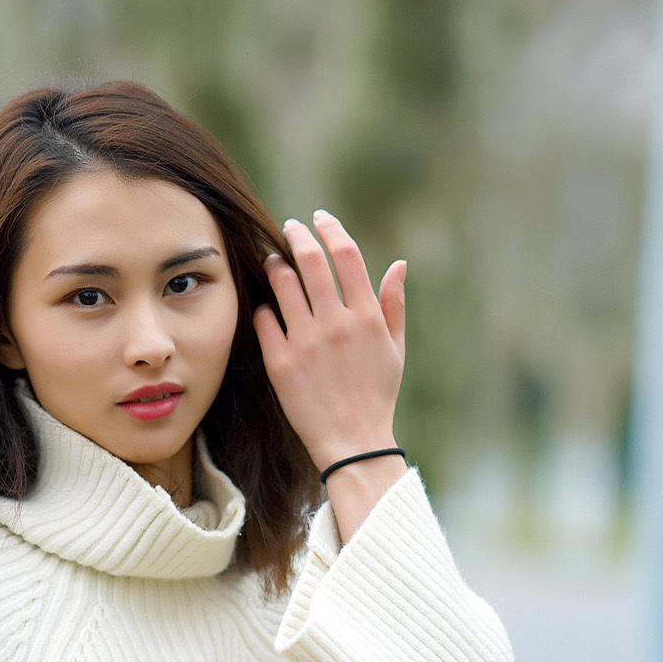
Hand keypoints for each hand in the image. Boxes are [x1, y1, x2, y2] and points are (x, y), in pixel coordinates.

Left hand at [253, 212, 404, 474]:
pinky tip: (266, 305)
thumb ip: (393, 305)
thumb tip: (398, 264)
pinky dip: (264, 306)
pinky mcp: (280, 363)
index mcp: (366, 316)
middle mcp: (335, 324)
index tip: (321, 219)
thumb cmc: (377, 395)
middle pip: (311, 261)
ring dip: (275, 264)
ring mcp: (305, 342)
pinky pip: (264, 320)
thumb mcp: (395, 349)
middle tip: (290, 227)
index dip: (331, 229)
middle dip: (298, 236)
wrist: (352, 442)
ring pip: (283, 285)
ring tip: (273, 259)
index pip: (346, 256)